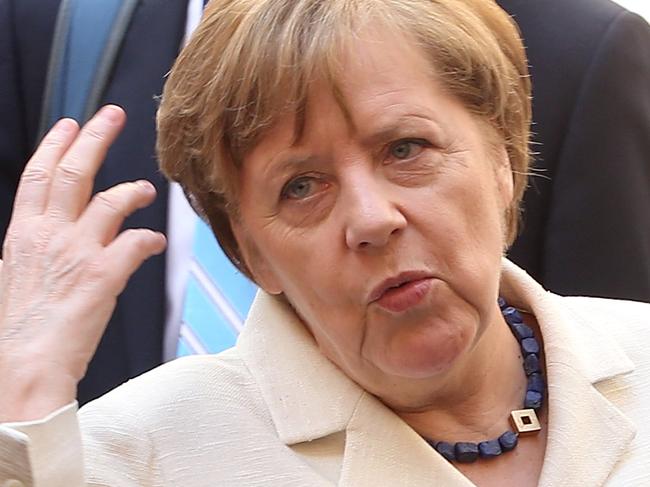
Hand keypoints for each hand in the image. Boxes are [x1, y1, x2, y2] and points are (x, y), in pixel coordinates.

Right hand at [0, 106, 165, 420]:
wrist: (23, 367)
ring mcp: (76, 252)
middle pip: (74, 173)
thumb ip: (40, 248)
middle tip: (114, 114)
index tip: (69, 124)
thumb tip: (63, 237)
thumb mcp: (19, 275)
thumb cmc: (21, 328)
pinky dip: (149, 239)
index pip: (38, 176)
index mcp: (23, 233)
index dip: (55, 146)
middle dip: (94, 138)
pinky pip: (136, 243)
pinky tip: (155, 242)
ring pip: (110, 201)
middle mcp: (49, 235)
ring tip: (146, 188)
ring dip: (132, 190)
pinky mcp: (102, 275)